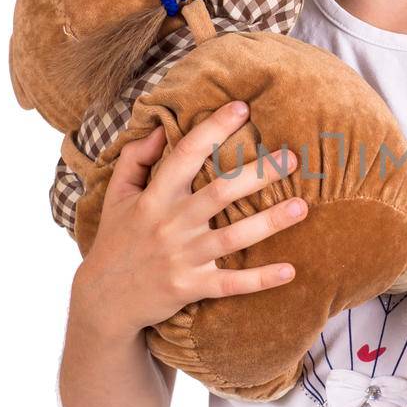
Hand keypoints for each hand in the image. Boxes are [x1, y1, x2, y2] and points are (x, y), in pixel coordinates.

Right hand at [74, 100, 307, 335]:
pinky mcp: (191, 287)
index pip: (185, 155)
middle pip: (219, 193)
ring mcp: (182, 258)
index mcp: (154, 197)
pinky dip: (260, 279)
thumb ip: (136, 158)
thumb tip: (162, 127)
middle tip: (293, 157)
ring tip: (301, 207)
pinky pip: (230, 284)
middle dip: (257, 174)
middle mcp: (171, 224)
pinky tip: (290, 271)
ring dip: (268, 223)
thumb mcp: (117, 195)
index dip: (213, 130)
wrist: (105, 299)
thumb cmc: (117, 240)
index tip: (242, 108)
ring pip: (232, 237)